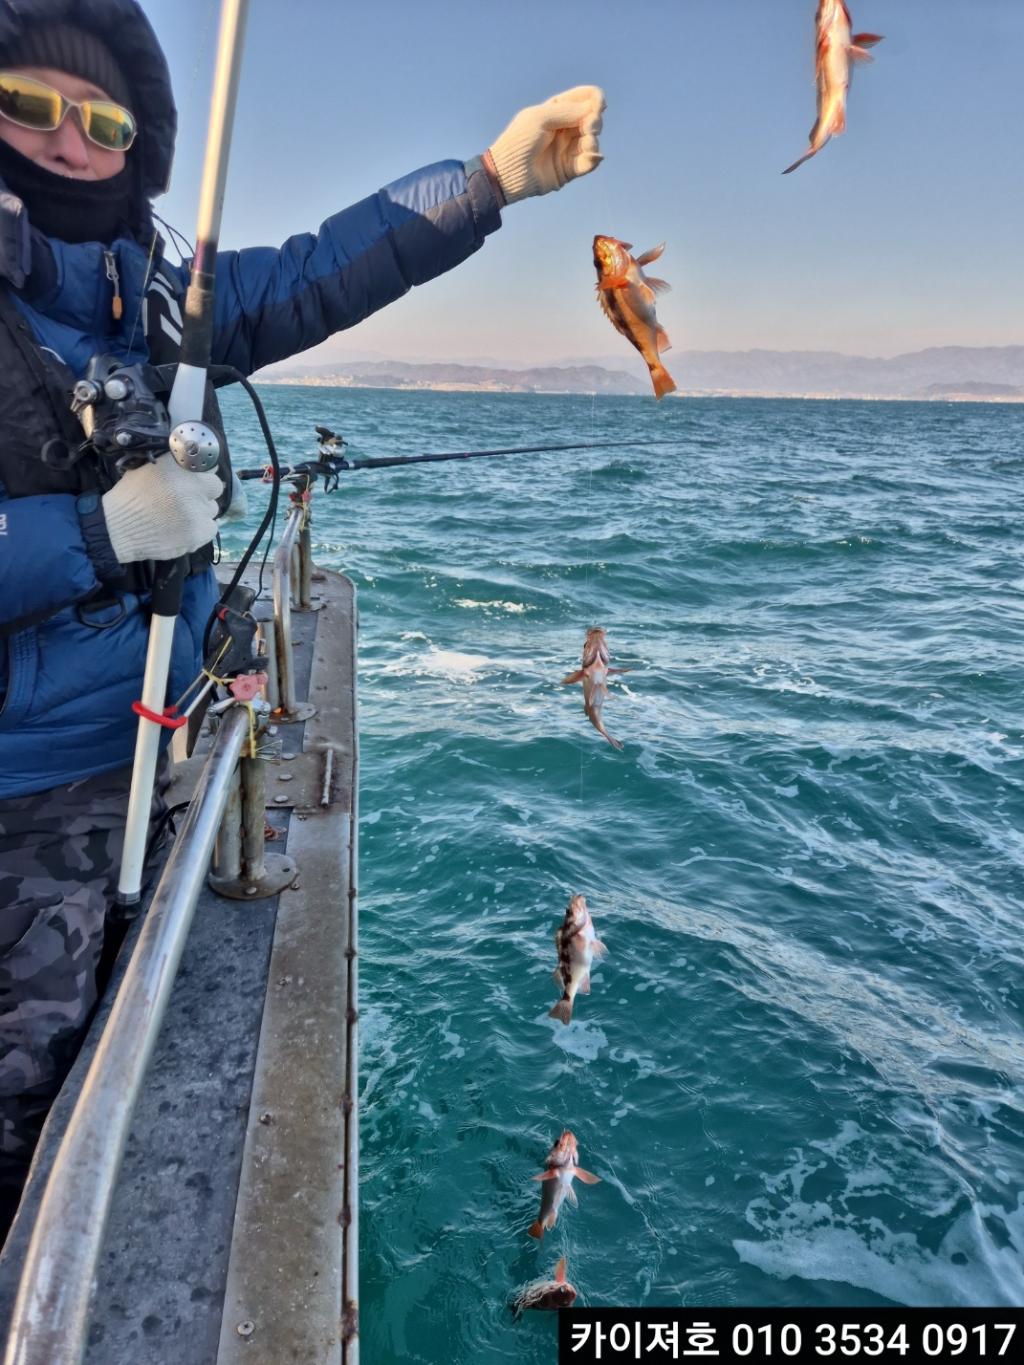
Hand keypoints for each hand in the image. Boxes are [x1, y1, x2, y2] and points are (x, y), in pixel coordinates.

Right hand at [101, 456, 221, 563]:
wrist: (117, 528)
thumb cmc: (130, 496)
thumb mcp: (148, 467)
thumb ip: (174, 463)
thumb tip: (196, 459)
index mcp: (179, 466)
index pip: (208, 464)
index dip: (201, 473)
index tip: (193, 479)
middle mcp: (193, 485)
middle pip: (214, 486)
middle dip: (203, 491)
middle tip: (186, 499)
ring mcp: (199, 510)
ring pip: (212, 509)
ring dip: (200, 511)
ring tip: (179, 516)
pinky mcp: (200, 532)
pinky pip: (211, 528)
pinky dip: (200, 529)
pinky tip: (183, 529)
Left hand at [488, 85, 604, 204]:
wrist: (508, 172)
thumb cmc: (519, 141)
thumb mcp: (541, 118)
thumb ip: (568, 111)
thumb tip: (594, 109)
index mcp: (557, 110)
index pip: (584, 98)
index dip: (595, 99)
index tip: (598, 106)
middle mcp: (565, 127)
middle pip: (593, 119)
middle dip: (595, 122)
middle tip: (589, 128)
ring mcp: (568, 148)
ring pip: (592, 141)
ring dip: (593, 142)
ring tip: (587, 146)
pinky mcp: (569, 169)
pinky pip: (588, 163)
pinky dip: (592, 160)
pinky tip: (591, 158)